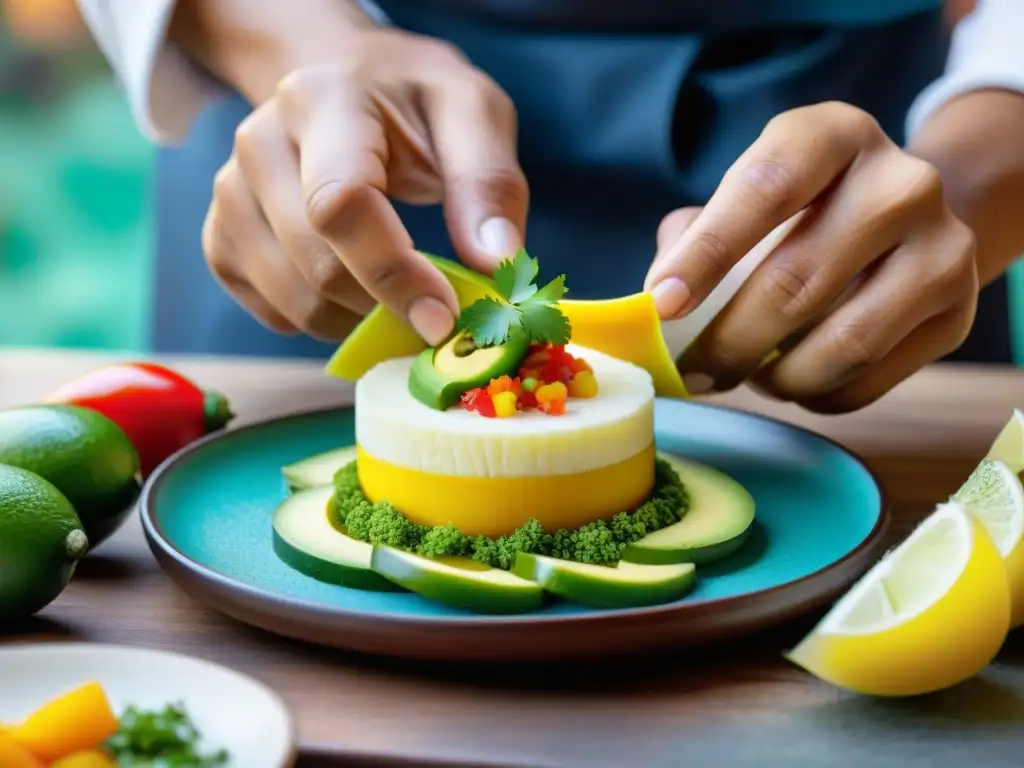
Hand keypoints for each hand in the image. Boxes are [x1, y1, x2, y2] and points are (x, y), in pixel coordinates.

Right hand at [201, 29, 527, 343]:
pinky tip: (359, 292)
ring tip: (404, 299)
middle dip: (387, 308)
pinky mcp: (221, 238)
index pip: (340, 203)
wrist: (347, 85)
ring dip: (361, 322)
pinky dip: (327, 322)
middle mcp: (259, 143)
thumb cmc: (414, 103)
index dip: (393, 273)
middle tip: (438, 316)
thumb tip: (494, 263)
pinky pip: (275, 312)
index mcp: (322, 101)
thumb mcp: (471, 113)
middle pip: (317, 264)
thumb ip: (488, 182)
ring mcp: (230, 194)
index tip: (443, 317)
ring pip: (294, 301)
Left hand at [645, 101, 977, 412]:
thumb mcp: (746, 197)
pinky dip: (816, 396)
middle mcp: (902, 182)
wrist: (905, 226)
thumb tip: (658, 302)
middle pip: (796, 281)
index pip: (765, 189)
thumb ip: (694, 237)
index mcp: (833, 137)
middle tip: (692, 372)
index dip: (707, 253)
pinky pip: (870, 380)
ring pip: (841, 343)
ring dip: (776, 377)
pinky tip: (792, 381)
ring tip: (747, 375)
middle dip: (727, 342)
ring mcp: (943, 247)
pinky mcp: (959, 313)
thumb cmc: (798, 214)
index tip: (663, 304)